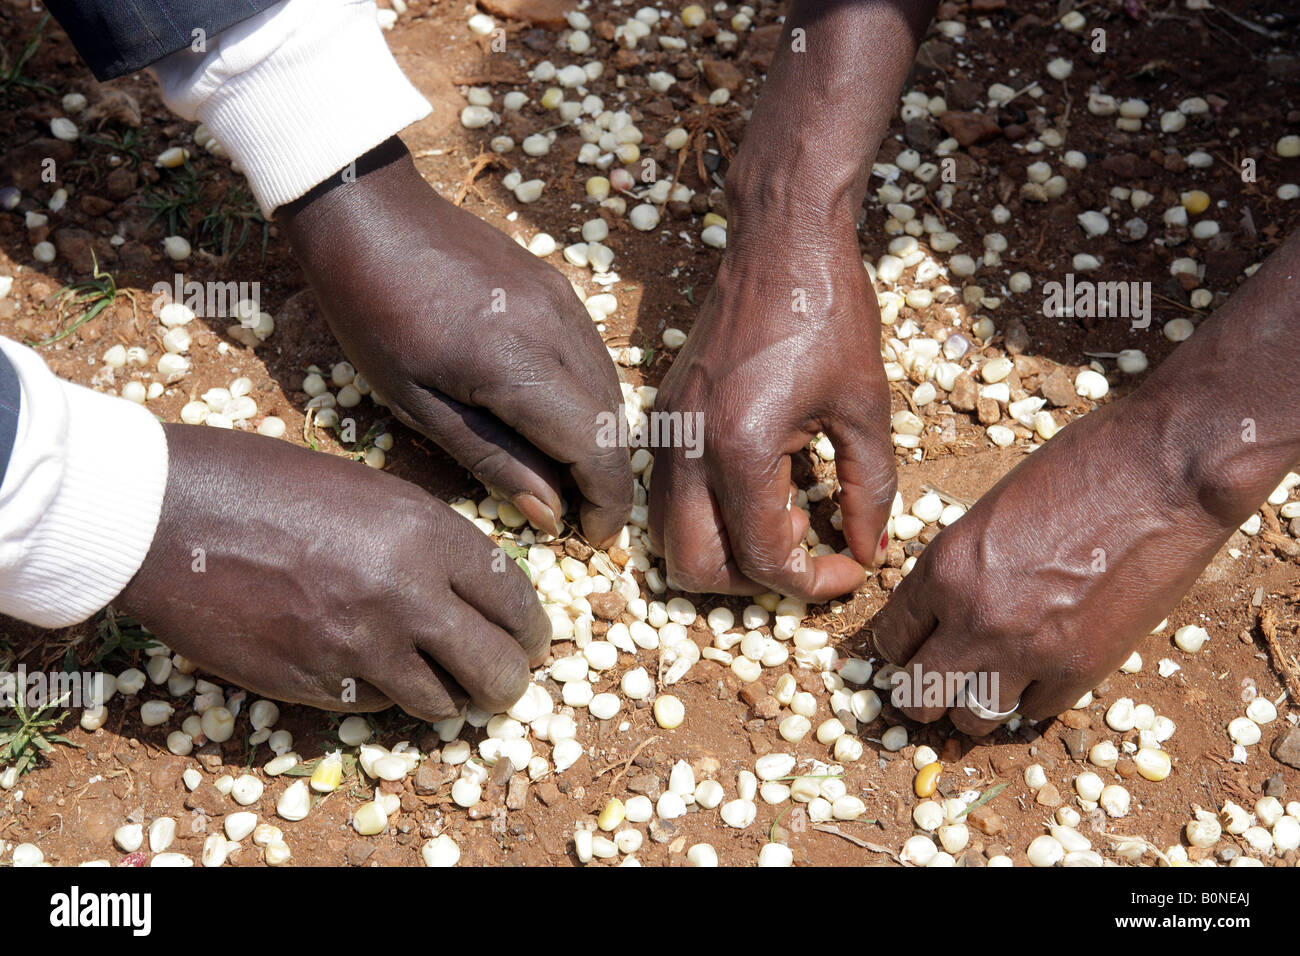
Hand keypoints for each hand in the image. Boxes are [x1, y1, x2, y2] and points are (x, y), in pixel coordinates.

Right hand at [119, 425, 548, 718]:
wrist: (169, 515)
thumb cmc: (270, 484)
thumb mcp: (373, 492)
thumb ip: (431, 543)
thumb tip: (476, 591)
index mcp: (428, 534)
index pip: (517, 599)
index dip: (533, 628)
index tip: (533, 640)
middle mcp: (405, 595)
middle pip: (497, 668)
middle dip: (510, 680)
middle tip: (505, 680)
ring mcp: (358, 646)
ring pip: (441, 702)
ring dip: (450, 697)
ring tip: (446, 685)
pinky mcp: (312, 684)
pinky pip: (375, 706)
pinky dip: (384, 696)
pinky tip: (372, 672)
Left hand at [280, 137, 631, 546]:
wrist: (370, 211)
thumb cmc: (373, 312)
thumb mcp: (418, 403)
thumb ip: (492, 460)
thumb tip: (550, 513)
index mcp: (517, 365)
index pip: (596, 449)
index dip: (606, 503)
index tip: (593, 537)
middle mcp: (557, 330)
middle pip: (614, 423)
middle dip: (606, 478)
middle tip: (576, 514)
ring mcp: (564, 302)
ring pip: (612, 390)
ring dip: (600, 439)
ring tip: (563, 473)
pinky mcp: (560, 286)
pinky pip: (594, 356)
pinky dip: (588, 399)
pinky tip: (554, 418)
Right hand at [648, 232, 895, 599]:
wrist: (781, 242)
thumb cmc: (828, 312)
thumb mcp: (864, 407)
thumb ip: (868, 491)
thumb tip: (869, 551)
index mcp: (739, 446)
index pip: (763, 556)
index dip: (813, 581)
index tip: (851, 570)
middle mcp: (687, 448)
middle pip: (695, 567)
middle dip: (752, 581)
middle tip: (805, 554)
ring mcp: (666, 433)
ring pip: (669, 538)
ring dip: (723, 552)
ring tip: (783, 518)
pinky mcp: (663, 419)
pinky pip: (667, 498)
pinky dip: (706, 517)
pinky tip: (760, 487)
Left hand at [871, 399, 1243, 735]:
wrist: (1162, 472)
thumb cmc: (1077, 469)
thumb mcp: (989, 513)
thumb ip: (960, 566)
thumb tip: (944, 609)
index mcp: (943, 569)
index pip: (890, 637)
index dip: (897, 649)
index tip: (909, 651)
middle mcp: (974, 618)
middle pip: (918, 694)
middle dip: (921, 694)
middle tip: (936, 685)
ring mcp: (1028, 650)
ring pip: (973, 718)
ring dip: (974, 706)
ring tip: (985, 688)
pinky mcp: (1082, 668)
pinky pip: (1036, 712)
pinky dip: (1032, 698)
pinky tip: (1039, 674)